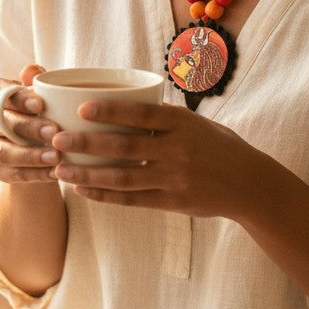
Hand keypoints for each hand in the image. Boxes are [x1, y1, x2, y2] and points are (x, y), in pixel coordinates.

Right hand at [0, 64, 60, 184]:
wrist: (33, 139)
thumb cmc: (37, 107)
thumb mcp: (39, 91)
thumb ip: (37, 80)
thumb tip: (33, 70)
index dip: (16, 99)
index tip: (40, 104)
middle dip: (28, 128)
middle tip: (54, 131)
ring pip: (3, 152)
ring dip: (30, 155)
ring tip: (56, 156)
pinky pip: (12, 174)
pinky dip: (35, 174)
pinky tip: (54, 172)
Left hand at [51, 99, 265, 218]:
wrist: (251, 184)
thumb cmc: (219, 146)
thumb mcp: (198, 123)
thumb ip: (164, 119)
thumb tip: (122, 106)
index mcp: (183, 123)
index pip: (142, 114)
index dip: (110, 111)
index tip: (81, 109)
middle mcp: (177, 150)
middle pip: (124, 146)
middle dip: (87, 143)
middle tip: (57, 140)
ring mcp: (174, 178)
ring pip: (123, 177)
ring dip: (88, 174)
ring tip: (61, 170)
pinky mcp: (173, 202)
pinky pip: (132, 200)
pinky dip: (105, 196)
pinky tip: (83, 191)